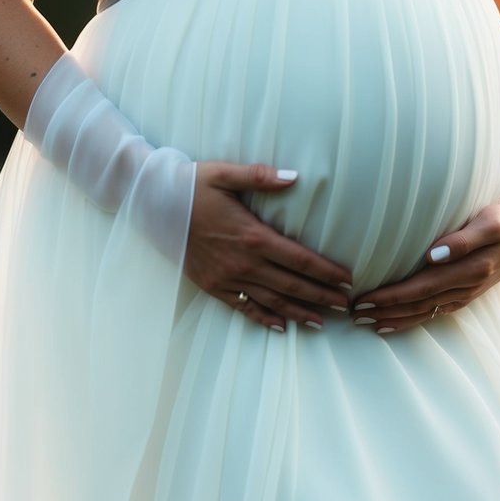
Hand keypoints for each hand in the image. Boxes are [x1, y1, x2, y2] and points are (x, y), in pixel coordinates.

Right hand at [184, 162, 352, 330]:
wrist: (152, 206)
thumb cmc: (190, 186)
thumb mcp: (224, 173)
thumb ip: (261, 177)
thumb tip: (295, 177)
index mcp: (252, 235)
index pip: (299, 259)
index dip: (326, 271)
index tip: (347, 280)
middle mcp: (243, 262)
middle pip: (292, 284)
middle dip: (321, 296)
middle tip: (345, 305)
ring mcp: (226, 278)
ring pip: (271, 301)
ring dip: (299, 312)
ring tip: (322, 321)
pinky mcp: (211, 286)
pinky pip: (243, 307)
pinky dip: (264, 318)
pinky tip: (281, 326)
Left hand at [351, 195, 499, 333]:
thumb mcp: (490, 223)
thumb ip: (463, 239)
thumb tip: (433, 255)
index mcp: (469, 270)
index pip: (421, 287)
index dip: (392, 296)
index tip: (364, 298)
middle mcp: (465, 288)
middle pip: (418, 304)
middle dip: (385, 310)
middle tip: (353, 314)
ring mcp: (464, 295)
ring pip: (423, 312)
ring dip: (393, 319)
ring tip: (363, 322)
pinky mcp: (463, 296)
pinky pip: (432, 313)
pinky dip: (409, 320)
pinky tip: (389, 325)